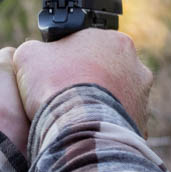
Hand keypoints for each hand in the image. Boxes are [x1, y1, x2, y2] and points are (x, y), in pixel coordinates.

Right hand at [13, 30, 151, 132]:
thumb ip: (35, 49)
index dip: (70, 59)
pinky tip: (85, 131)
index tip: (58, 72)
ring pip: (114, 98)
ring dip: (97, 104)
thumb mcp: (29, 55)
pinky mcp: (140, 124)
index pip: (90, 46)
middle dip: (87, 81)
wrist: (77, 127)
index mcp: (114, 40)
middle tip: (65, 94)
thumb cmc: (56, 85)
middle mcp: (136, 66)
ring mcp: (141, 96)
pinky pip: (118, 124)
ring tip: (73, 116)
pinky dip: (103, 126)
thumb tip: (35, 56)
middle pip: (105, 71)